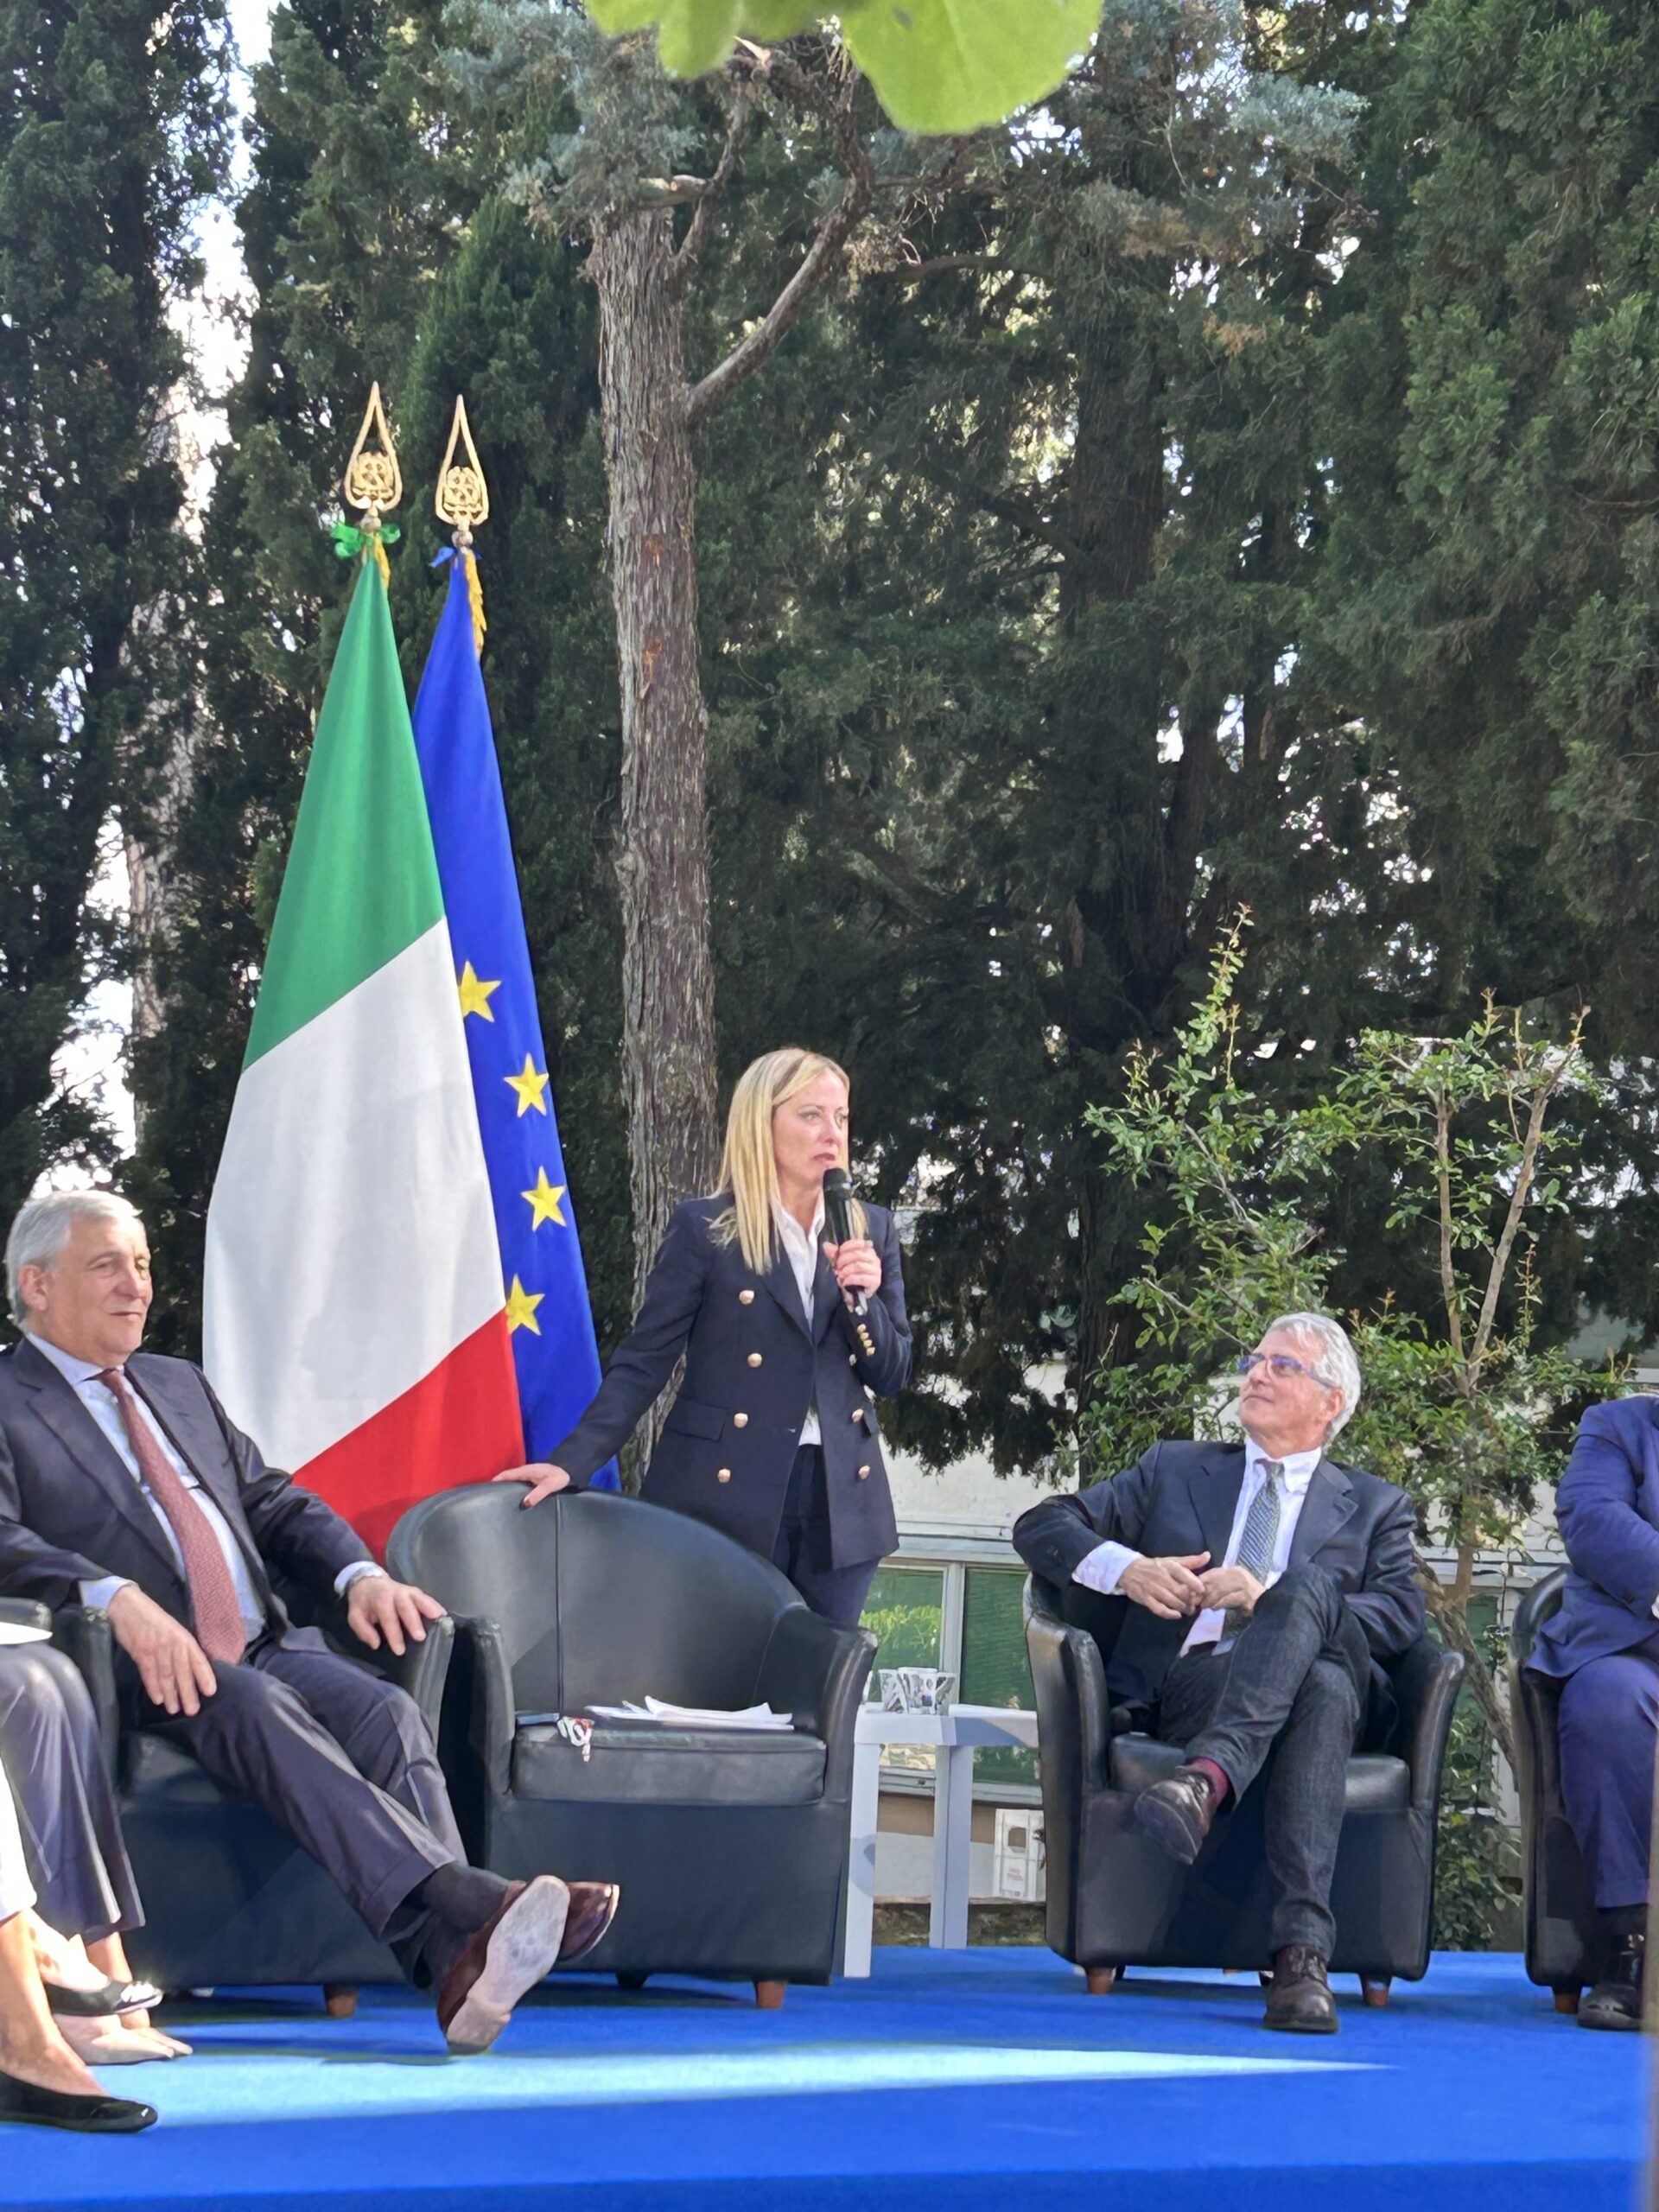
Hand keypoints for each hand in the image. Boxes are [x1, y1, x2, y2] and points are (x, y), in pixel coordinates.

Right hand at [107, 1584, 217, 1714]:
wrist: (129, 1606)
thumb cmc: (153, 1618)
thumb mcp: (173, 1629)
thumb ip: (181, 1647)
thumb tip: (191, 1669)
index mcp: (184, 1637)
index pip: (198, 1658)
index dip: (204, 1675)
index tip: (210, 1691)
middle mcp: (172, 1644)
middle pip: (182, 1671)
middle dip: (188, 1692)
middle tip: (192, 1710)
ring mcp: (156, 1649)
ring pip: (166, 1676)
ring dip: (171, 1694)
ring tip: (174, 1709)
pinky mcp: (140, 1653)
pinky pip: (148, 1673)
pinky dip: (153, 1687)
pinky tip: (158, 1699)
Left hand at [345, 1571, 445, 1655]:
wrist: (367, 1581)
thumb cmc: (363, 1603)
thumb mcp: (354, 1616)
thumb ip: (363, 1630)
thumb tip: (376, 1644)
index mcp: (380, 1599)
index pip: (388, 1617)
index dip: (394, 1634)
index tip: (400, 1650)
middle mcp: (396, 1593)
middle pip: (406, 1606)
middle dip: (414, 1621)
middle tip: (420, 1637)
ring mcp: (407, 1591)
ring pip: (420, 1598)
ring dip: (430, 1609)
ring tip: (440, 1620)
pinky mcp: (415, 1592)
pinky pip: (426, 1598)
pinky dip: (435, 1605)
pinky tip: (443, 1614)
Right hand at [491, 1462, 572, 1508]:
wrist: (570, 1471)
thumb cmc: (560, 1476)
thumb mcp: (549, 1485)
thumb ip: (538, 1494)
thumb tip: (524, 1504)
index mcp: (526, 1471)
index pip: (507, 1474)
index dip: (496, 1480)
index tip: (485, 1488)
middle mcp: (525, 1472)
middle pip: (508, 1478)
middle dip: (498, 1485)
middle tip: (489, 1498)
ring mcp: (529, 1476)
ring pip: (513, 1482)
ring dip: (506, 1488)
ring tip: (498, 1501)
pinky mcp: (533, 1480)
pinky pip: (519, 1484)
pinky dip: (514, 1490)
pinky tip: (514, 1500)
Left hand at [824, 1237, 881, 1296]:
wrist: (857, 1295)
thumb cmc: (850, 1276)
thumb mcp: (841, 1264)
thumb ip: (835, 1254)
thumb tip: (826, 1245)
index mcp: (868, 1251)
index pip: (859, 1243)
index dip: (846, 1247)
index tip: (838, 1254)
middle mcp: (874, 1259)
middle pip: (857, 1254)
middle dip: (843, 1260)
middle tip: (837, 1267)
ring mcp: (876, 1270)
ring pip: (859, 1266)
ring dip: (846, 1271)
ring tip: (840, 1275)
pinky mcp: (875, 1281)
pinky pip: (862, 1278)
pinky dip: (850, 1279)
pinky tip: (845, 1282)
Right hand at [1118, 1552, 1210, 1620]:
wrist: (1129, 1570)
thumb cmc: (1155, 1566)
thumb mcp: (1172, 1561)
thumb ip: (1191, 1561)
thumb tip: (1208, 1556)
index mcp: (1169, 1566)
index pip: (1184, 1574)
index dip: (1195, 1584)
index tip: (1203, 1591)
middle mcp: (1161, 1577)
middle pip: (1180, 1591)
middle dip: (1191, 1600)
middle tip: (1196, 1604)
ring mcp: (1152, 1589)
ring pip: (1171, 1601)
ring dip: (1183, 1608)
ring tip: (1188, 1610)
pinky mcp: (1146, 1599)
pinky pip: (1159, 1609)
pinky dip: (1169, 1614)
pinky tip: (1176, 1615)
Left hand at [1196, 1564, 1264, 1616]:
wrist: (1270, 1604)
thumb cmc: (1249, 1597)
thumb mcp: (1234, 1586)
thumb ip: (1220, 1585)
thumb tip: (1200, 1589)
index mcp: (1235, 1570)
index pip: (1214, 1572)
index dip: (1201, 1581)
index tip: (1191, 1589)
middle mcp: (1240, 1575)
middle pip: (1215, 1581)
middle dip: (1203, 1591)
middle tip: (1193, 1600)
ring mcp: (1245, 1585)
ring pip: (1221, 1590)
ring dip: (1209, 1599)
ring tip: (1202, 1605)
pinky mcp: (1247, 1597)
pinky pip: (1229, 1599)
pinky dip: (1219, 1604)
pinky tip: (1214, 1608)